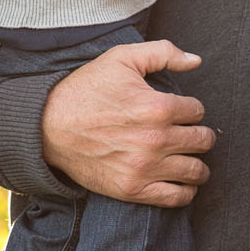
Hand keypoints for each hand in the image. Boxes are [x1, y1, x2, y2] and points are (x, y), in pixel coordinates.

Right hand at [43, 41, 210, 207]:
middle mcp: (156, 139)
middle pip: (203, 141)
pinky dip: (186, 191)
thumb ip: (162, 53)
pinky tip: (182, 181)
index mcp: (158, 107)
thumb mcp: (121, 58)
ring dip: (197, 164)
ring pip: (196, 171)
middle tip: (188, 134)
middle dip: (199, 135)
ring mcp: (145, 167)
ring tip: (188, 158)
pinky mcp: (133, 189)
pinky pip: (178, 197)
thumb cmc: (85, 90)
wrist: (46, 126)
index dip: (190, 109)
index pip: (198, 111)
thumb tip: (196, 61)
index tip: (179, 112)